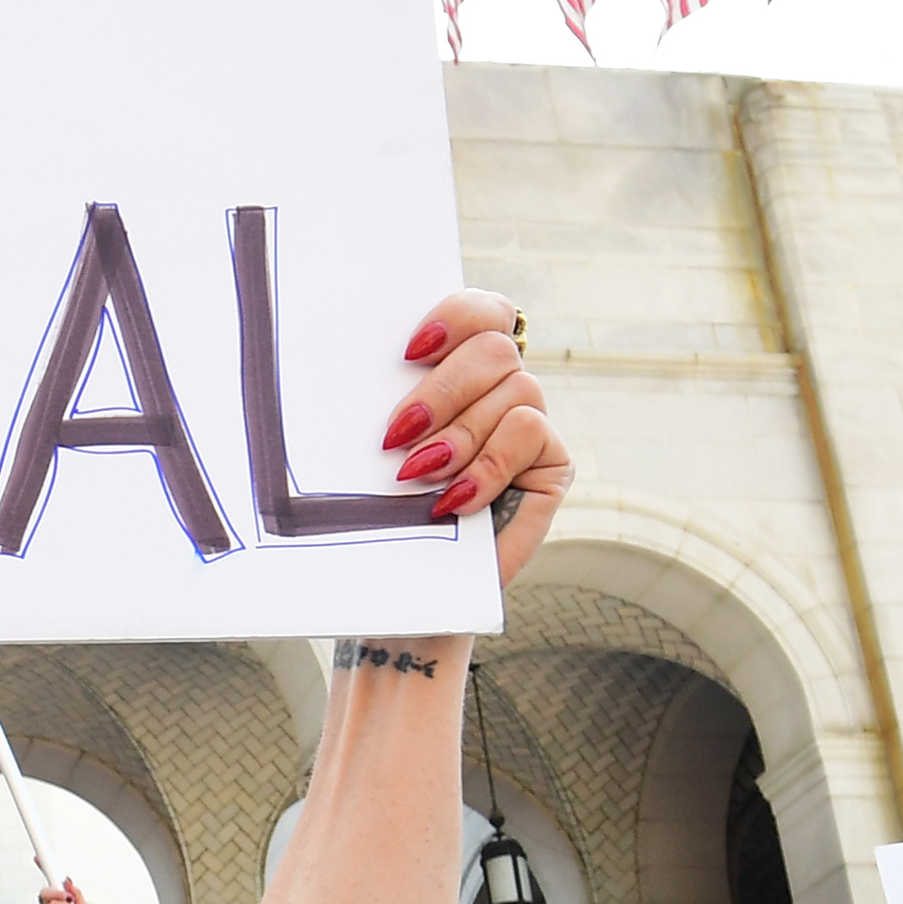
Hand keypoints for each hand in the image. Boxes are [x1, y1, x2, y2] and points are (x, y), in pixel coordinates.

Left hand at [390, 289, 567, 591]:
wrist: (408, 591)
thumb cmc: (380, 515)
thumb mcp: (374, 450)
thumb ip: (383, 401)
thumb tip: (350, 356)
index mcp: (460, 370)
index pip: (482, 312)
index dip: (456, 316)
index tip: (409, 351)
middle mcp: (503, 389)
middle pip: (495, 347)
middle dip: (442, 389)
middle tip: (397, 434)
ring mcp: (533, 425)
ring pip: (515, 387)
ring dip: (459, 434)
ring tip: (418, 476)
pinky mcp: (552, 465)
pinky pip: (528, 432)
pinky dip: (486, 465)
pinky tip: (453, 500)